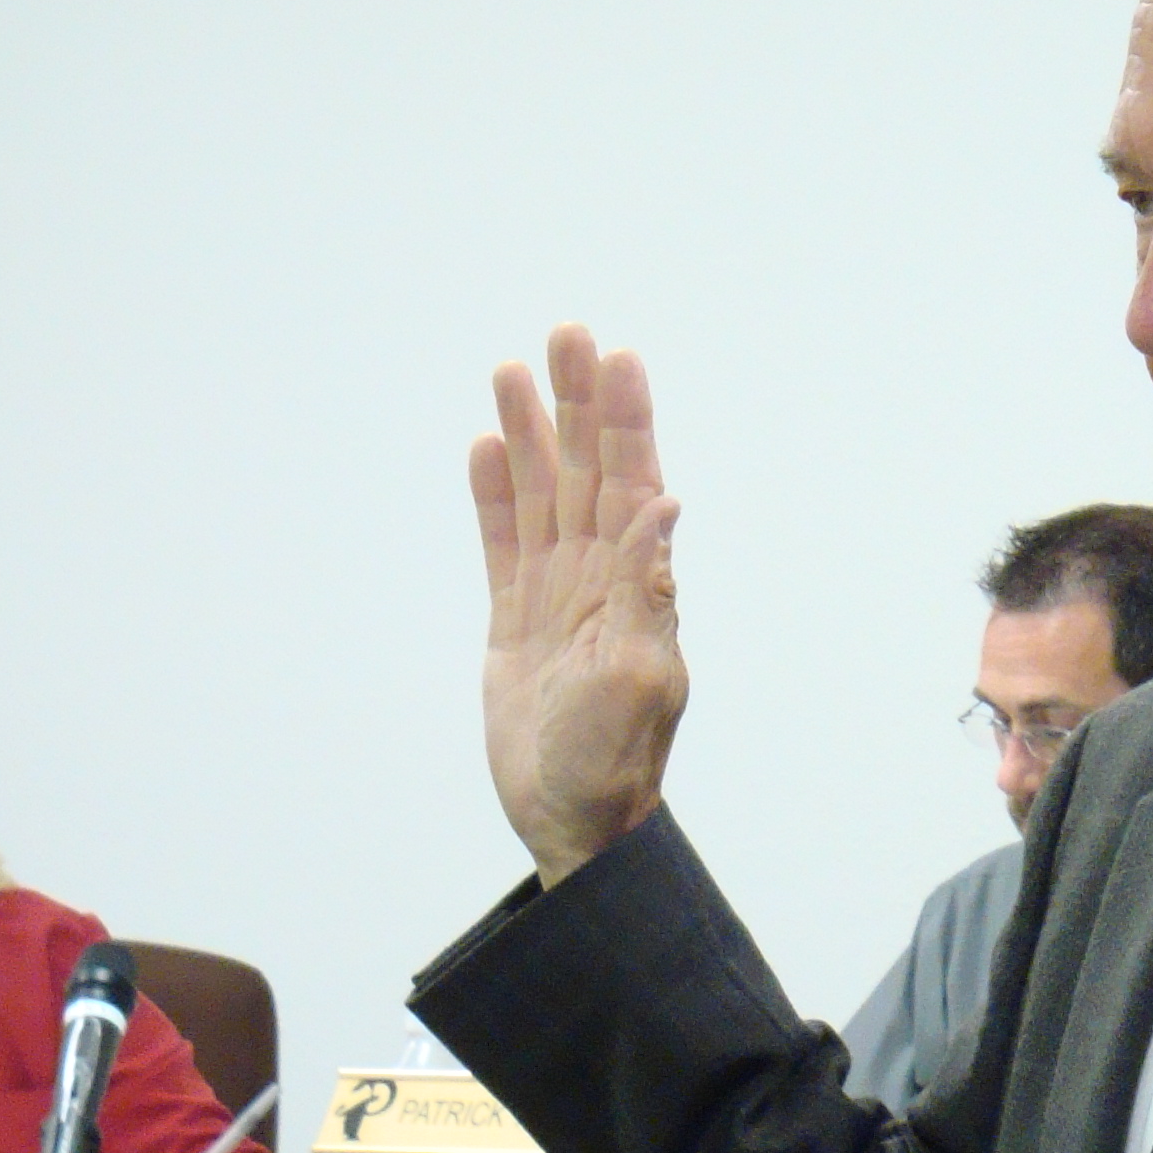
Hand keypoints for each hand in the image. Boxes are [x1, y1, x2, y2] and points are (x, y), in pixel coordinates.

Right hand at [472, 324, 687, 885]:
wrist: (575, 819)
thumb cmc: (612, 763)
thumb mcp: (637, 679)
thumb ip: (647, 591)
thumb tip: (666, 508)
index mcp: (635, 584)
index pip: (631, 483)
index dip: (626, 421)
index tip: (618, 358)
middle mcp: (599, 577)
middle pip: (587, 471)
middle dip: (579, 404)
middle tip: (568, 334)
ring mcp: (557, 594)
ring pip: (543, 495)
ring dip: (532, 434)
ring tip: (512, 370)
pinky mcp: (517, 621)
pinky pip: (503, 544)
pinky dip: (495, 497)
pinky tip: (487, 448)